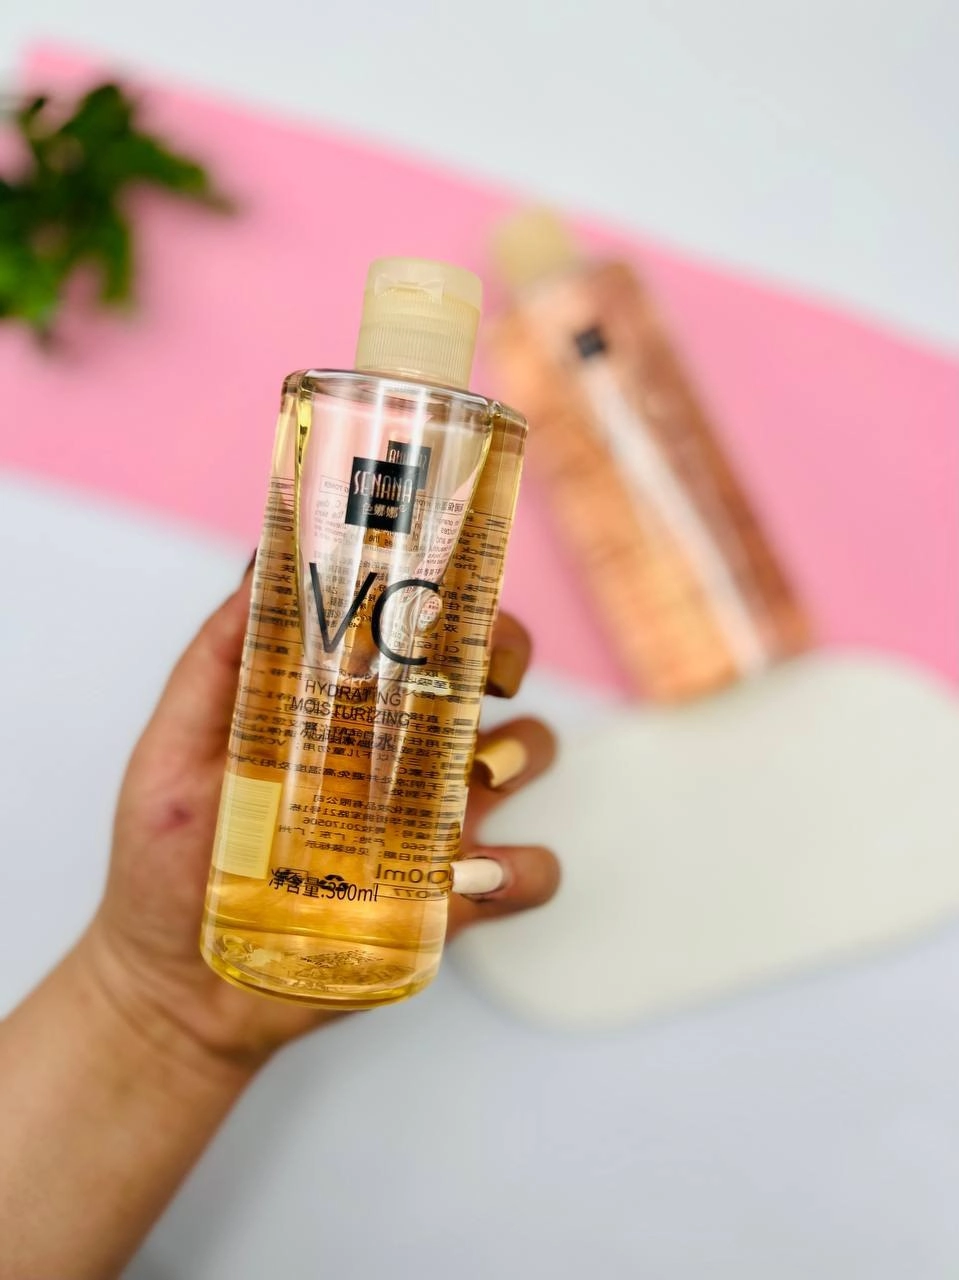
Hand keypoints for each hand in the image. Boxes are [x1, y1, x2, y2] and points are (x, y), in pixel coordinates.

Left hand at [82, 565, 558, 1071]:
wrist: (177, 989)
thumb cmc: (166, 867)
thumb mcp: (173, 753)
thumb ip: (214, 664)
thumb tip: (257, 567)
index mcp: (344, 708)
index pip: (406, 627)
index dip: (440, 589)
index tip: (442, 573)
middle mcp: (399, 751)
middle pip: (486, 673)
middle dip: (504, 650)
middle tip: (484, 663)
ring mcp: (432, 822)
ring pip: (526, 754)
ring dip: (523, 748)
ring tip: (478, 771)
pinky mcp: (453, 900)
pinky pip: (526, 873)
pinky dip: (522, 869)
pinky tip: (469, 876)